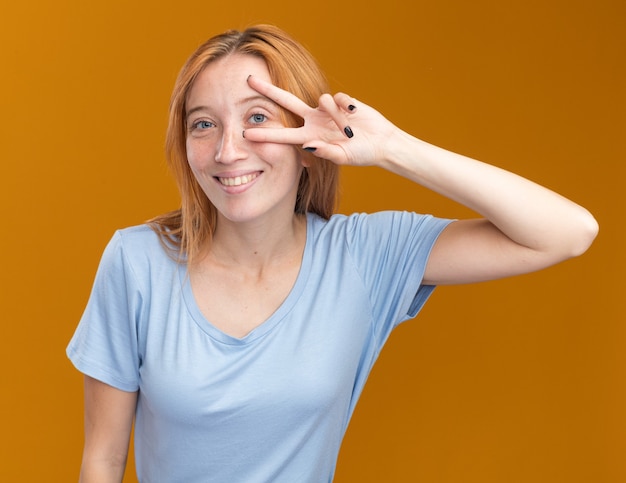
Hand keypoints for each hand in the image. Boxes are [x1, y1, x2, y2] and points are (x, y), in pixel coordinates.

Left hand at [243, 75, 397, 166]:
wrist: (381, 143)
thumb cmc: (361, 154)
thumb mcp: (343, 157)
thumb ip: (326, 152)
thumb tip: (308, 146)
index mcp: (310, 137)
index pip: (283, 135)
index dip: (265, 135)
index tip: (246, 134)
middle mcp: (314, 121)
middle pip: (286, 101)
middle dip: (268, 91)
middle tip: (249, 80)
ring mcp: (327, 110)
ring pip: (322, 100)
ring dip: (336, 115)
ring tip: (350, 130)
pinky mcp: (342, 101)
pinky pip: (339, 98)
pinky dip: (346, 107)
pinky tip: (354, 114)